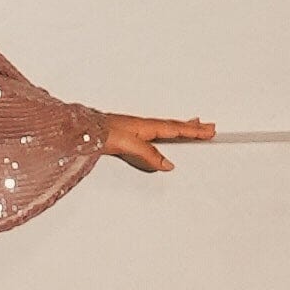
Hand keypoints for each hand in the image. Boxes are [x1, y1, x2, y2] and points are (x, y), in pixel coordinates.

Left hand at [100, 110, 214, 172]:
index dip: (193, 131)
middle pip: (174, 125)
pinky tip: (163, 135)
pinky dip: (166, 130)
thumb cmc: (99, 133)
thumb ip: (148, 154)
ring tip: (193, 125)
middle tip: (209, 127)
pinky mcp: (128, 133)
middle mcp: (143, 125)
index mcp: (146, 126)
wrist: (80, 129)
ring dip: (181, 126)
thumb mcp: (128, 145)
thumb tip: (167, 164)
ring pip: (166, 126)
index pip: (176, 129)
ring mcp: (136, 128)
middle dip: (192, 127)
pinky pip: (155, 130)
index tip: (209, 131)